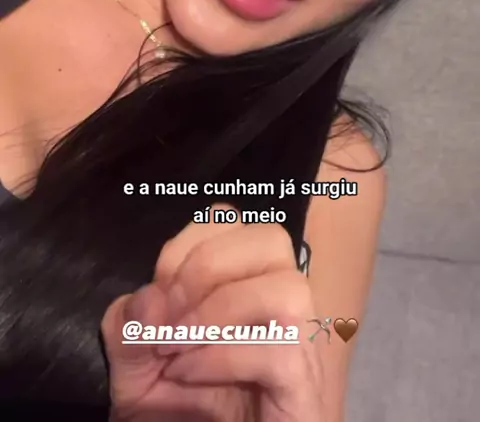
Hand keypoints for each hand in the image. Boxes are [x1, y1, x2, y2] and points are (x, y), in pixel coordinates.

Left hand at [102, 203, 324, 420]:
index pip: (231, 219)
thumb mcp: (133, 362)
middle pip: (271, 238)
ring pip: (289, 289)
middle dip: (208, 264)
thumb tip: (148, 299)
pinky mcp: (304, 389)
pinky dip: (224, 357)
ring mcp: (300, 346)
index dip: (186, 245)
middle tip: (169, 315)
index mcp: (245, 282)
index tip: (155, 293)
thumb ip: (128, 324)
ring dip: (220, 310)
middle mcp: (281, 305)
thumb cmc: (175, 409)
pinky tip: (189, 375)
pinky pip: (281, 352)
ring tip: (178, 346)